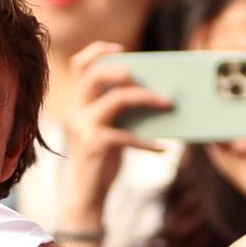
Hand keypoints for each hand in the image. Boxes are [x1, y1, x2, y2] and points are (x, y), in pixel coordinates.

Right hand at [56, 41, 168, 241]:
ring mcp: (84, 128)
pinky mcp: (95, 146)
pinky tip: (163, 148)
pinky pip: (127, 135)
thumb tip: (158, 94)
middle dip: (123, 70)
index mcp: (80, 104)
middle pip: (94, 75)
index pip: (80, 66)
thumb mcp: (111, 131)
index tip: (122, 50)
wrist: (87, 197)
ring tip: (168, 103)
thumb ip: (122, 112)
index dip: (98, 51)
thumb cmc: (102, 162)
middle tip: (145, 78)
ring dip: (146, 97)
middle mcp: (77, 112)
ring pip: (115, 99)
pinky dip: (148, 140)